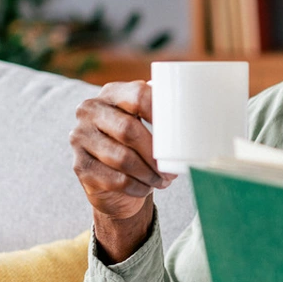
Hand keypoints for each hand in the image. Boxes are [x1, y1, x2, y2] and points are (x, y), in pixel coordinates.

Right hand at [69, 80, 175, 262]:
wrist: (111, 179)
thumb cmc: (137, 146)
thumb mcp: (147, 124)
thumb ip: (164, 114)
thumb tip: (203, 120)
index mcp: (111, 93)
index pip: (138, 94)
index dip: (161, 112)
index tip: (180, 130)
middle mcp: (90, 110)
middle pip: (129, 130)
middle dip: (155, 154)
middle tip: (171, 170)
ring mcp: (79, 137)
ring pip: (122, 158)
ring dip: (148, 174)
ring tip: (162, 181)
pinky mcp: (79, 166)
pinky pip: (115, 179)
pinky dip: (137, 187)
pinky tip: (145, 188)